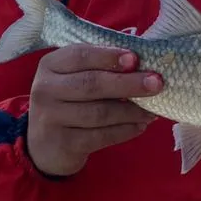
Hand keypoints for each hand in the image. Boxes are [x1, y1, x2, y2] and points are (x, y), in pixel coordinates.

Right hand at [26, 45, 163, 176]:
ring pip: (100, 113)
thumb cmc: (68, 101)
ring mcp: (52, 118)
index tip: (135, 59)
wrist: (43, 145)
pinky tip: (140, 126)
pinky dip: (125, 131)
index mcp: (50, 65)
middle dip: (128, 83)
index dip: (109, 56)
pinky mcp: (64, 144)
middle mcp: (45, 90)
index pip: (80, 55)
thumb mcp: (73, 77)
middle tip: (156, 83)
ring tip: (152, 110)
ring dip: (132, 111)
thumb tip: (142, 63)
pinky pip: (102, 136)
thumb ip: (100, 66)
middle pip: (92, 84)